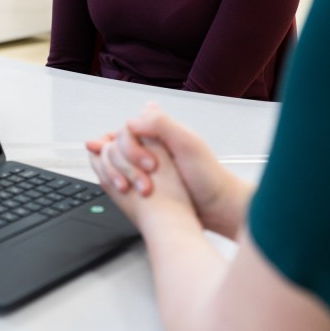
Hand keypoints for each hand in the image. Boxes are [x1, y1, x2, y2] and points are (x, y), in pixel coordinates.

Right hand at [86, 103, 250, 238]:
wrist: (216, 208)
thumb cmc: (208, 177)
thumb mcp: (187, 143)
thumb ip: (160, 124)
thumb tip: (129, 122)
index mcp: (159, 130)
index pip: (125, 131)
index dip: (129, 148)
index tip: (147, 164)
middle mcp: (149, 144)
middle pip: (115, 146)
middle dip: (124, 166)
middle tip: (142, 182)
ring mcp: (143, 163)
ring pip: (113, 162)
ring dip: (117, 175)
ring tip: (132, 189)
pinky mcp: (141, 179)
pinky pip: (118, 175)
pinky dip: (115, 181)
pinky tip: (123, 190)